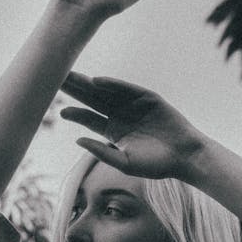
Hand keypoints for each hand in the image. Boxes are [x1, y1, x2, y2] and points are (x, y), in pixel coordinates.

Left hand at [59, 73, 204, 179]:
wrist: (185, 157)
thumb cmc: (157, 165)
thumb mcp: (125, 163)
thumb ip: (102, 152)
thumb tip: (78, 140)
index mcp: (114, 132)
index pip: (90, 119)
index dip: (75, 114)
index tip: (60, 111)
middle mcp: (122, 116)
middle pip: (93, 101)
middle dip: (76, 91)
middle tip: (56, 80)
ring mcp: (134, 105)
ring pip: (106, 92)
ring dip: (89, 84)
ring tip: (71, 76)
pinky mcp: (148, 98)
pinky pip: (127, 89)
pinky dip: (113, 84)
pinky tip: (97, 81)